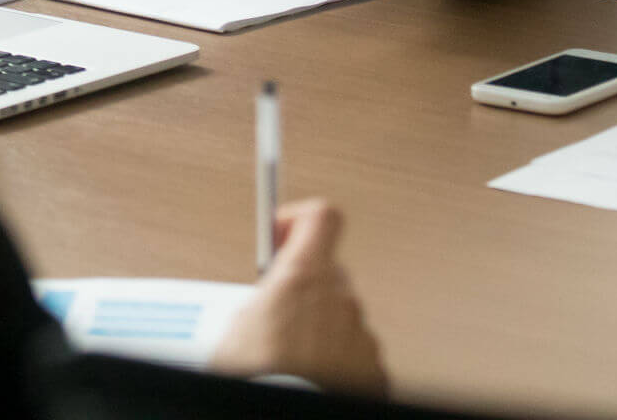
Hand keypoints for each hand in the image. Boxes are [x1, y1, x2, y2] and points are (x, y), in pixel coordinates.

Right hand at [208, 200, 387, 396]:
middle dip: (307, 288)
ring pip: (343, 316)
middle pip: (330, 271)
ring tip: (294, 356)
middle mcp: (342, 298)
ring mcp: (362, 334)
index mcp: (305, 275)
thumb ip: (269, 294)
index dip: (299, 221)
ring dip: (322, 328)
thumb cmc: (261, 376)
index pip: (321, 216)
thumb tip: (271, 297)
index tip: (281, 235)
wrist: (289, 410)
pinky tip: (314, 374)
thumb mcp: (242, 321)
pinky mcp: (374, 369)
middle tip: (280, 313)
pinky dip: (338, 360)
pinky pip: (356, 352)